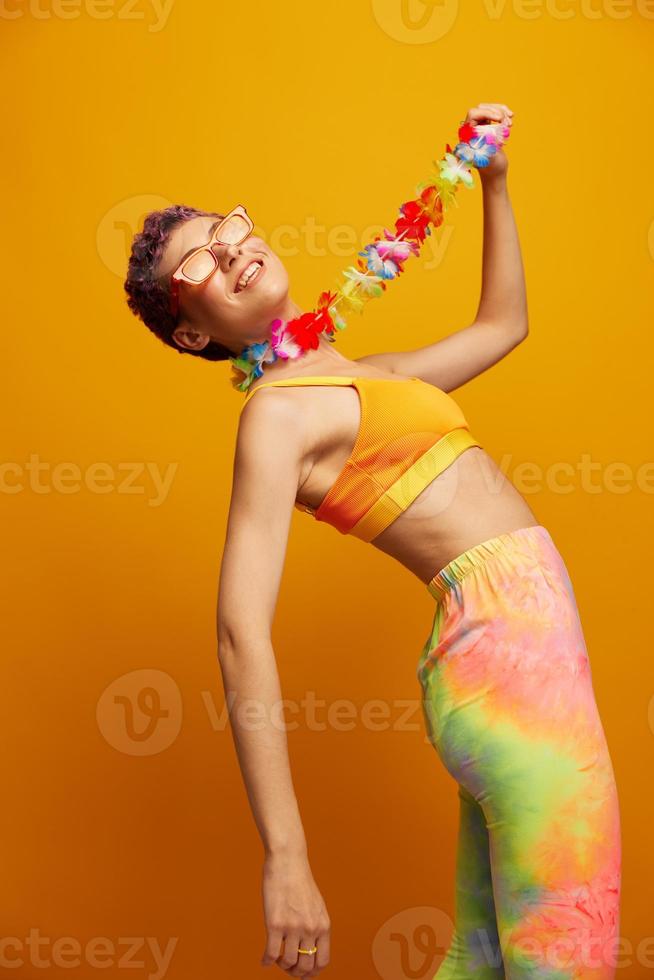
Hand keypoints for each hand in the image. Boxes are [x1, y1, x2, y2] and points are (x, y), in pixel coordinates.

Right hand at [261, 851, 330, 975]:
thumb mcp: (316, 905)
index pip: (322, 961)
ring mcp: (293, 927)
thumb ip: (316, 925)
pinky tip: (264, 959)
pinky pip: (271, 953)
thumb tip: (311, 947)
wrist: (287, 861)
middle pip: (306, 966)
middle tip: (287, 968)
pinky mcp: (275, 923)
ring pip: (288, 962)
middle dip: (296, 973)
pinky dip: (266, 961)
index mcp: (323, 925)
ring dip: (281, 966)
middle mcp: (310, 928)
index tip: (303, 973)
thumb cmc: (299, 880)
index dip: (312, 973)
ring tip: (276, 959)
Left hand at [463, 102, 513, 181]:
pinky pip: (495, 113)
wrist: (495, 172)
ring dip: (502, 112)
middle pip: (482, 108)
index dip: (487, 112)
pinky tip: (511, 120)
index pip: (473, 113)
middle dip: (496, 112)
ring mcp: (479, 127)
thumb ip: (486, 150)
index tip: (500, 119)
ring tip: (510, 124)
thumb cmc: (491, 168)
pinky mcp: (487, 126)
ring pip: (489, 108)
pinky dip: (504, 113)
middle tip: (508, 123)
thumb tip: (486, 140)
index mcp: (467, 135)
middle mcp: (471, 129)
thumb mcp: (489, 160)